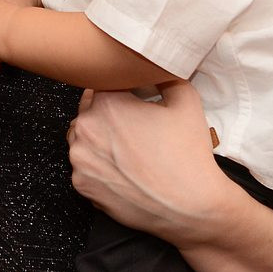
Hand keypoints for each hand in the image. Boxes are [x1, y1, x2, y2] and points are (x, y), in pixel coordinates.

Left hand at [66, 80, 236, 245]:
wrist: (192, 207)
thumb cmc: (188, 155)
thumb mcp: (186, 100)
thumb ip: (165, 74)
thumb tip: (156, 64)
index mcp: (106, 103)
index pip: (102, 83)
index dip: (119, 89)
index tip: (133, 100)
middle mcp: (85, 129)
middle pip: (89, 110)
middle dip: (107, 114)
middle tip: (134, 127)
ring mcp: (80, 159)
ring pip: (82, 138)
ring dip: (99, 139)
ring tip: (128, 149)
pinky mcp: (81, 185)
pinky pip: (84, 166)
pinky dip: (99, 166)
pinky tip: (123, 169)